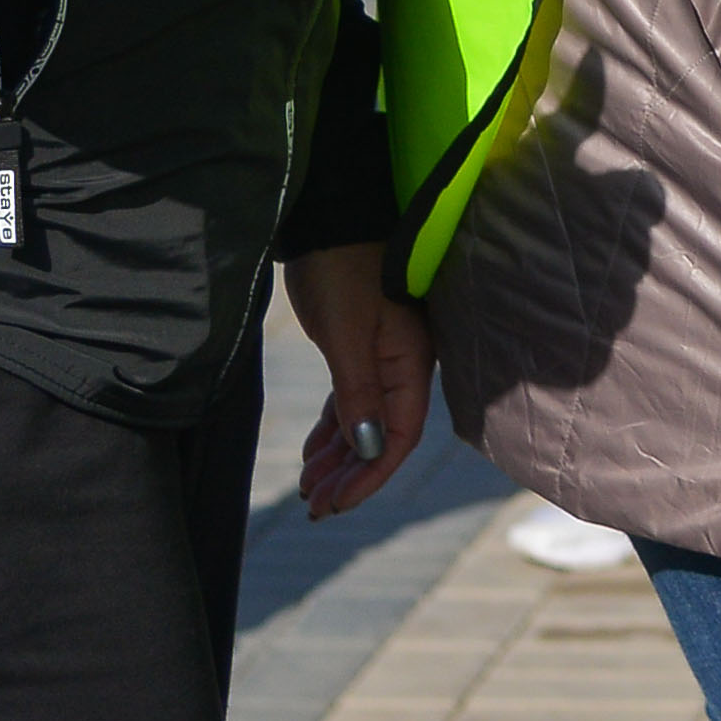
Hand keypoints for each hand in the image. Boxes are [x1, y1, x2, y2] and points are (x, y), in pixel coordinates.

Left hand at [288, 242, 434, 518]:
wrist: (331, 214)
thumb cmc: (342, 264)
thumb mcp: (346, 330)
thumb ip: (359, 390)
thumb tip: (368, 448)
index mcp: (410, 362)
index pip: (398, 436)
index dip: (369, 475)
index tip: (336, 503)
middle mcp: (404, 365)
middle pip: (382, 437)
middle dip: (350, 476)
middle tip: (315, 506)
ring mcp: (383, 357)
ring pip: (364, 422)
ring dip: (338, 458)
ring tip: (309, 490)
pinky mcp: (359, 347)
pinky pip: (350, 402)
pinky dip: (333, 431)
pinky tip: (313, 455)